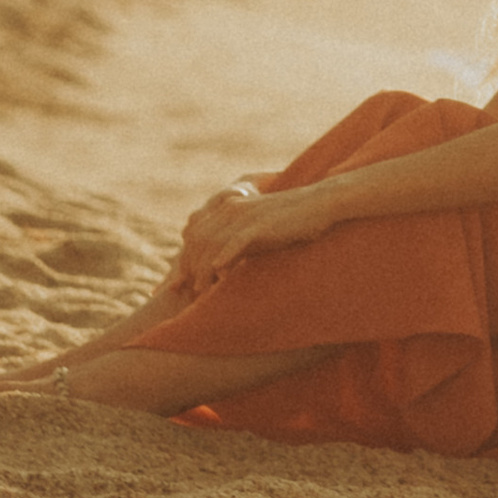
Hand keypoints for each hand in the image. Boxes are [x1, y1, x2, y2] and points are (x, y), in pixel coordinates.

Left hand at [180, 182, 321, 291]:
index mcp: (227, 207)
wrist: (319, 204)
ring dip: (204, 268)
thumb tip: (216, 269)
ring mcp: (246, 214)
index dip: (184, 261)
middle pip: (198, 240)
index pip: (194, 235)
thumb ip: (235, 244)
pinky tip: (219, 273)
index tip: (178, 285)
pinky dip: (225, 257)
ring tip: (202, 291)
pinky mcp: (261, 223)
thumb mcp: (256, 232)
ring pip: (213, 243)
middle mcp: (231, 208)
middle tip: (190, 293)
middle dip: (189, 268)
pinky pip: (237, 241)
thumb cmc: (289, 223)